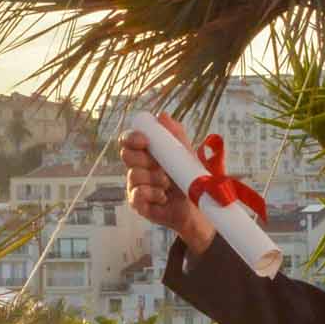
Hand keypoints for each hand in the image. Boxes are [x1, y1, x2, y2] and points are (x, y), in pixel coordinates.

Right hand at [119, 112, 216, 254]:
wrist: (197, 208)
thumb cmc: (188, 179)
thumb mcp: (186, 154)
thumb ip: (175, 134)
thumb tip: (162, 115)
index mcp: (145, 153)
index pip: (127, 140)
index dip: (132, 138)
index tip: (145, 141)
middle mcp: (136, 168)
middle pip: (126, 155)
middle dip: (145, 160)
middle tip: (163, 168)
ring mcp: (135, 186)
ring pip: (133, 175)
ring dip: (154, 178)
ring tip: (168, 185)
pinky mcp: (138, 204)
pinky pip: (136, 195)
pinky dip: (152, 194)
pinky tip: (163, 197)